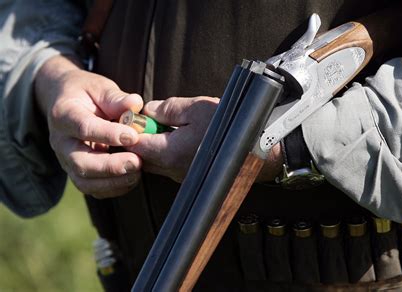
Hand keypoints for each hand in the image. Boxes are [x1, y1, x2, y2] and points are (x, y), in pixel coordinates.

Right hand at [35, 55, 143, 197]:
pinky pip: (93, 188)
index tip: (133, 136)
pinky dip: (113, 188)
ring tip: (138, 172)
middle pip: (80, 162)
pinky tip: (132, 178)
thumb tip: (135, 104)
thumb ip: (116, 98)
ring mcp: (67, 160)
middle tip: (137, 162)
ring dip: (114, 181)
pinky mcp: (77, 173)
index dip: (109, 134)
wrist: (67, 102)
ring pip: (84, 181)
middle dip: (110, 166)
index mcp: (64, 114)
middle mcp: (61, 142)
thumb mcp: (99, 87)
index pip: (83, 128)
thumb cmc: (88, 94)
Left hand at [127, 96, 282, 181]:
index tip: (134, 116)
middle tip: (152, 120)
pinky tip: (182, 137)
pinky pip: (169, 164)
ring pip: (155, 161)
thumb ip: (168, 108)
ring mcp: (181, 176)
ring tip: (170, 127)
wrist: (257, 148)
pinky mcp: (190, 177)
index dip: (130, 128)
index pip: (134, 144)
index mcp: (170, 153)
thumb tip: (149, 110)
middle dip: (142, 138)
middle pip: (142, 155)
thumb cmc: (230, 128)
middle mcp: (172, 169)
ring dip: (155, 145)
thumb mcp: (197, 108)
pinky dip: (167, 151)